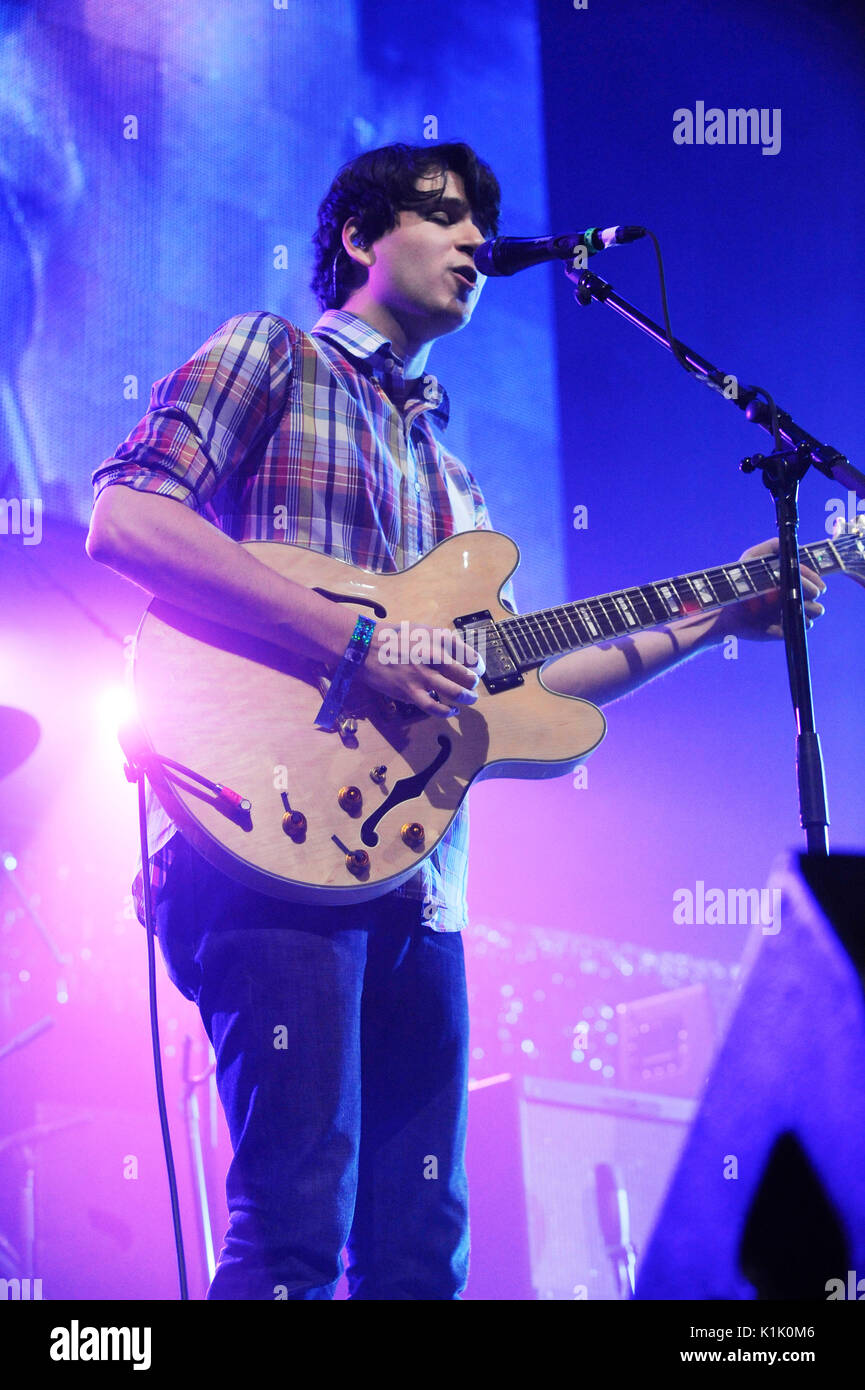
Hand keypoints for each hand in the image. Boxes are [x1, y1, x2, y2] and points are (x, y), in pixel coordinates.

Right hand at [357, 621, 484, 717]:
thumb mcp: (422, 629)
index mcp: (439, 638)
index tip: (478, 670)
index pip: (470, 655)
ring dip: (467, 698)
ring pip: (455, 693)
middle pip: (467, 675)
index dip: (478, 666)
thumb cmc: (394, 637)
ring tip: (469, 699)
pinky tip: (451, 710)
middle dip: (473, 683)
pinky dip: (446, 711)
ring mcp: (422, 676)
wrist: (364, 648)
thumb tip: (461, 655)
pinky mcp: (410, 692)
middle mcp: (434, 656)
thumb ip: (442, 641)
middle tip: (473, 686)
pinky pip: (434, 707)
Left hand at [715, 537, 826, 641]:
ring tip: (791, 604)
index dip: (813, 575)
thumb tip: (791, 543)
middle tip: (799, 590)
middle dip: (812, 590)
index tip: (807, 576)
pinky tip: (782, 617)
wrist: (728, 612)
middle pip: (818, 592)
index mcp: (790, 578)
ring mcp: (793, 611)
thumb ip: (770, 547)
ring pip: (817, 609)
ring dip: (809, 606)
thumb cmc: (739, 583)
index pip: (812, 575)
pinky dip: (799, 621)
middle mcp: (795, 594)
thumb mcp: (751, 558)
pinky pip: (805, 626)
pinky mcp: (789, 628)